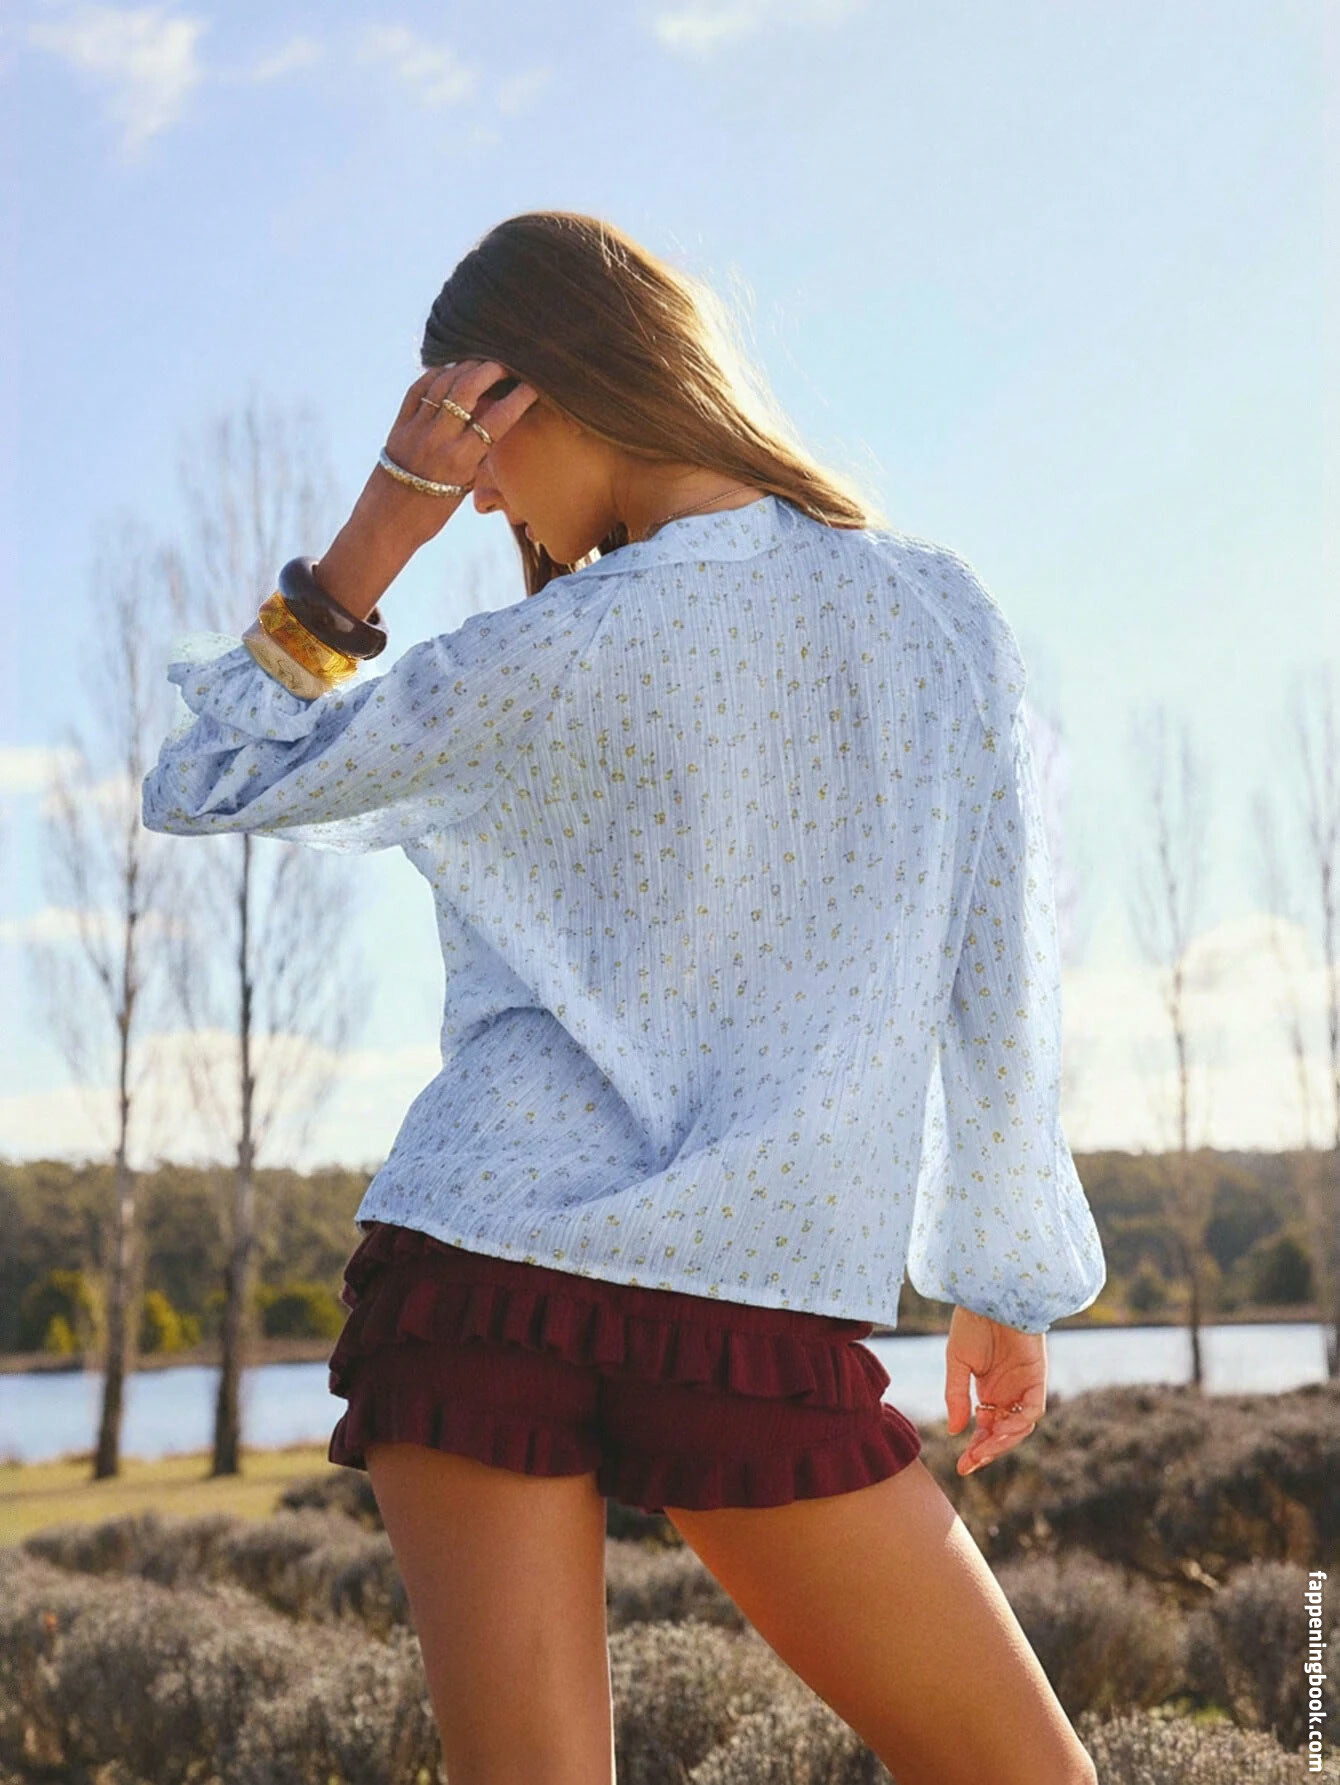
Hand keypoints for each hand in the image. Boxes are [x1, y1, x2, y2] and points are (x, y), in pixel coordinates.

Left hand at [314, 360, 537, 621]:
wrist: (386, 525)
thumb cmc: (431, 515)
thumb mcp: (463, 487)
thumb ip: (478, 453)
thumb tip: (493, 416)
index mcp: (460, 462)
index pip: (496, 420)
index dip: (518, 397)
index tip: (532, 384)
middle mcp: (438, 441)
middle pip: (467, 390)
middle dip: (489, 370)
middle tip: (505, 364)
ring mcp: (415, 430)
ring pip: (443, 384)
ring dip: (464, 367)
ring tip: (479, 362)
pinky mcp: (398, 426)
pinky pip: (418, 389)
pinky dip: (435, 375)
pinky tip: (448, 370)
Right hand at [944, 1306, 1045, 1477]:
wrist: (989, 1294)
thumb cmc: (972, 1322)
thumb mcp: (957, 1362)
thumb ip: (956, 1396)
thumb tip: (956, 1431)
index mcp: (989, 1390)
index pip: (985, 1427)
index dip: (976, 1448)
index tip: (962, 1467)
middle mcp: (1008, 1392)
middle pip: (1003, 1432)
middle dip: (988, 1450)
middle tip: (970, 1464)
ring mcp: (1024, 1385)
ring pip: (1020, 1425)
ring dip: (1004, 1441)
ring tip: (984, 1450)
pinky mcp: (1037, 1376)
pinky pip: (1033, 1408)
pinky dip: (1020, 1421)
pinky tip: (1002, 1427)